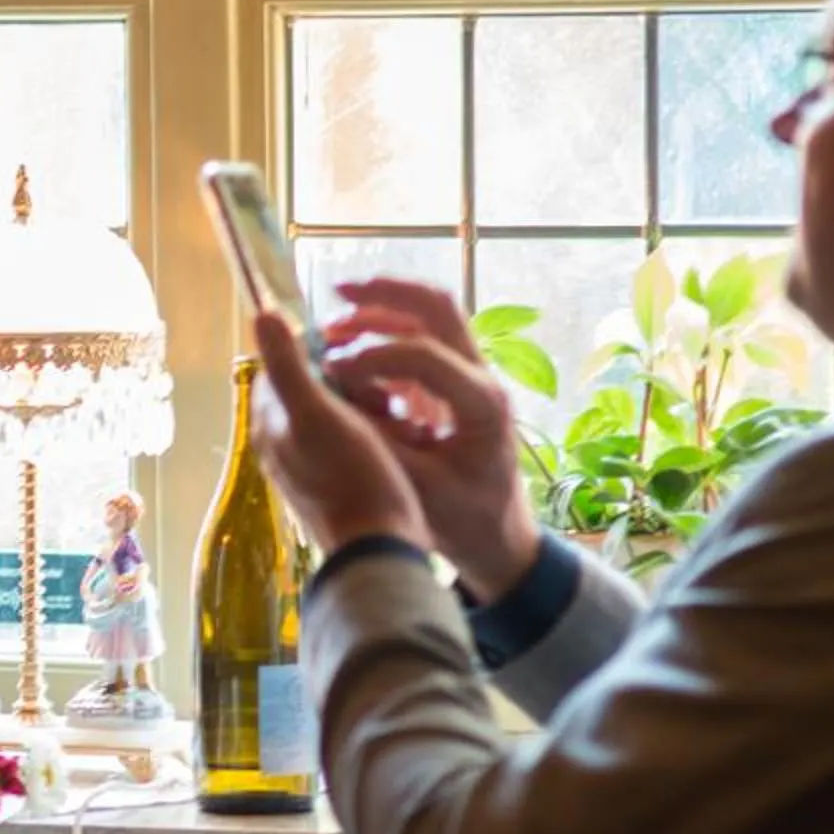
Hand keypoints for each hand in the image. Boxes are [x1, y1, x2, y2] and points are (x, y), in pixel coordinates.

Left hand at [250, 309, 429, 557]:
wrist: (378, 547)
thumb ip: (287, 365)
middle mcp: (281, 443)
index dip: (319, 350)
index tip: (353, 351)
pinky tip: (403, 435)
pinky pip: (357, 439)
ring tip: (394, 413)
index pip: (282, 364)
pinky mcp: (338, 482)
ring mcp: (309, 465)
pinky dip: (378, 430)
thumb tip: (262, 314)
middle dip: (350, 379)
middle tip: (379, 391)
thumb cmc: (350, 476)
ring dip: (369, 403)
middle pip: (314, 386)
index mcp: (270, 423)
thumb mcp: (316, 412)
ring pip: (339, 411)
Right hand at [320, 279, 542, 598]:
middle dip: (385, 294)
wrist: (500, 540)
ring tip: (333, 324)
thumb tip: (333, 398)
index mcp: (482, 405)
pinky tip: (349, 349)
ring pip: (431, 317)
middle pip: (438, 308)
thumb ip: (379, 439)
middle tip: (336, 293)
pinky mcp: (457, 386)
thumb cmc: (463, 522)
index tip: (332, 370)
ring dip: (382, 311)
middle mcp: (484, 379)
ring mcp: (473, 378)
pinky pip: (423, 342)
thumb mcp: (418, 488)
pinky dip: (386, 335)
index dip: (375, 355)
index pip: (427, 356)